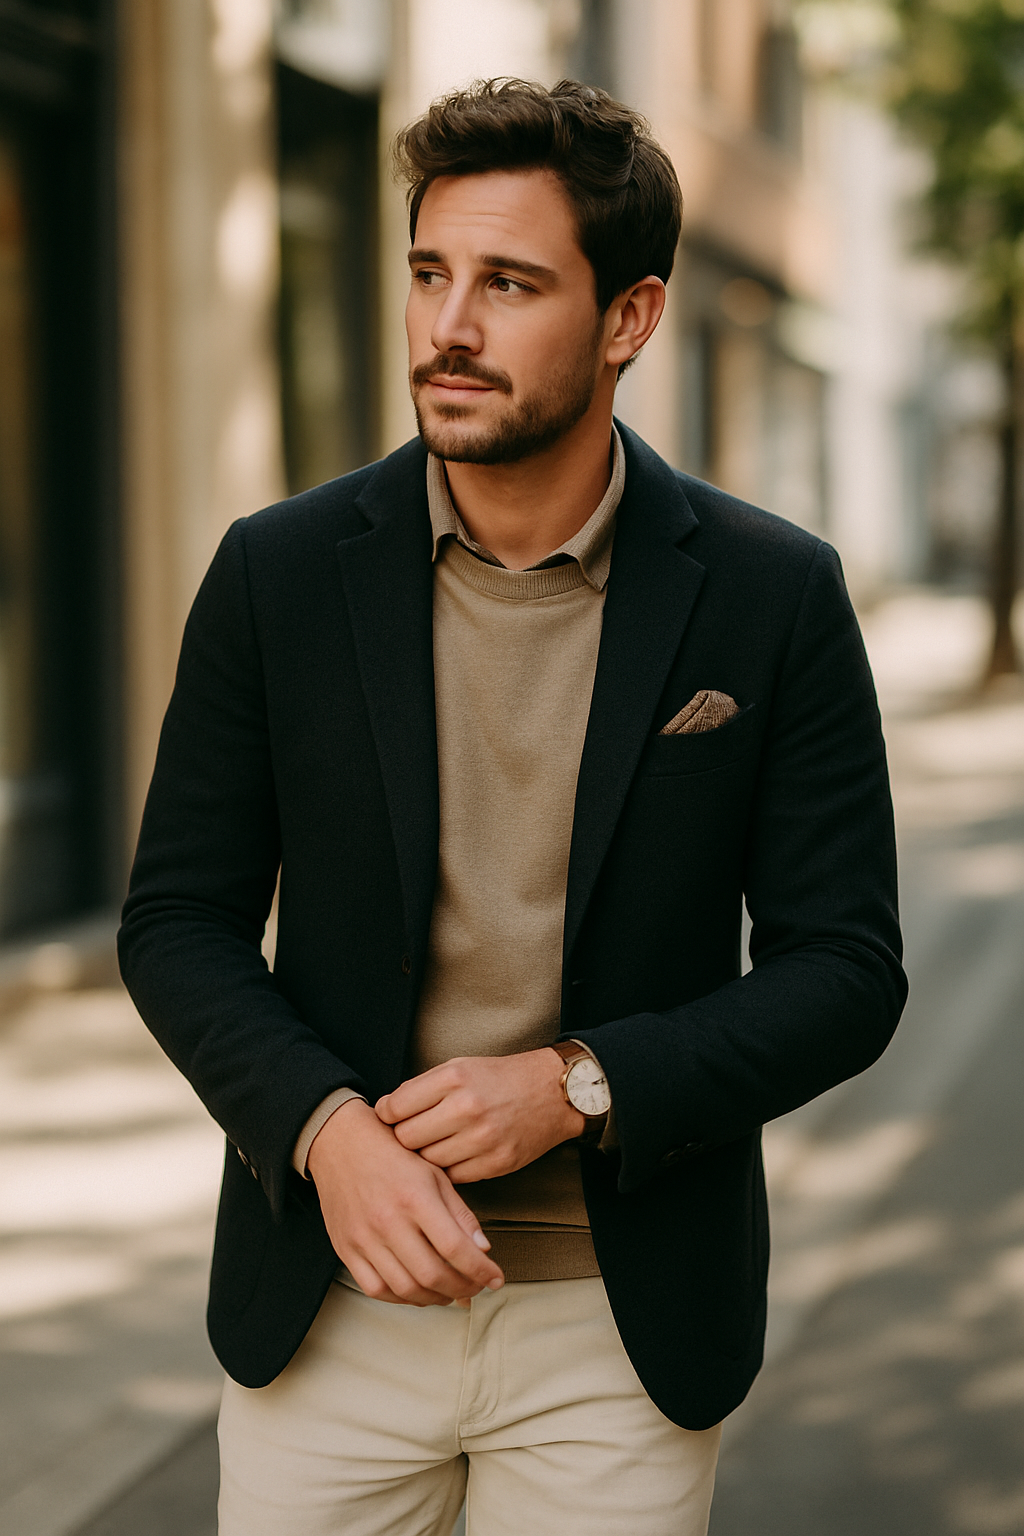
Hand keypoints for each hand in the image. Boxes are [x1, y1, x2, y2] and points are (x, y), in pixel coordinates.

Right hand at [306, 1098, 504, 1305]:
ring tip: (450, 1291)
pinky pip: (375, 1289)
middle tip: (475, 1287)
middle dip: (462, 1288)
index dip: (480, 1270)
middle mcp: (387, 1220)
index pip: (455, 1247)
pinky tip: (418, 1290)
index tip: (495, 1278)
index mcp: (414, 1197)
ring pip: (405, 1289)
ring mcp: (363, 1238)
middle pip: (432, 1274)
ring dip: (435, 1297)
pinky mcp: (345, 1249)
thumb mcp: (434, 1173)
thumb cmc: (391, 1153)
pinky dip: (401, 1298)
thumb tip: (482, 1250)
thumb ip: (459, 1213)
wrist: (340, 1143)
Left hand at [375, 1049, 584, 1182]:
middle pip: (407, 1138)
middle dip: (405, 1138)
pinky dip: (451, 1168)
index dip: (387, 1115)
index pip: (395, 1107)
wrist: (553, 1093)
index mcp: (453, 1078)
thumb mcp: (460, 1067)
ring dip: (428, 1155)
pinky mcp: (496, 1163)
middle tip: (414, 1133)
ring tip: (438, 1142)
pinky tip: (458, 1153)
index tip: (390, 1117)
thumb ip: (423, 1088)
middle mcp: (467, 1107)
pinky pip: (453, 1177)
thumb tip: (387, 1112)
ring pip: (428, 1161)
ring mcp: (483, 1138)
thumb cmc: (502, 1079)